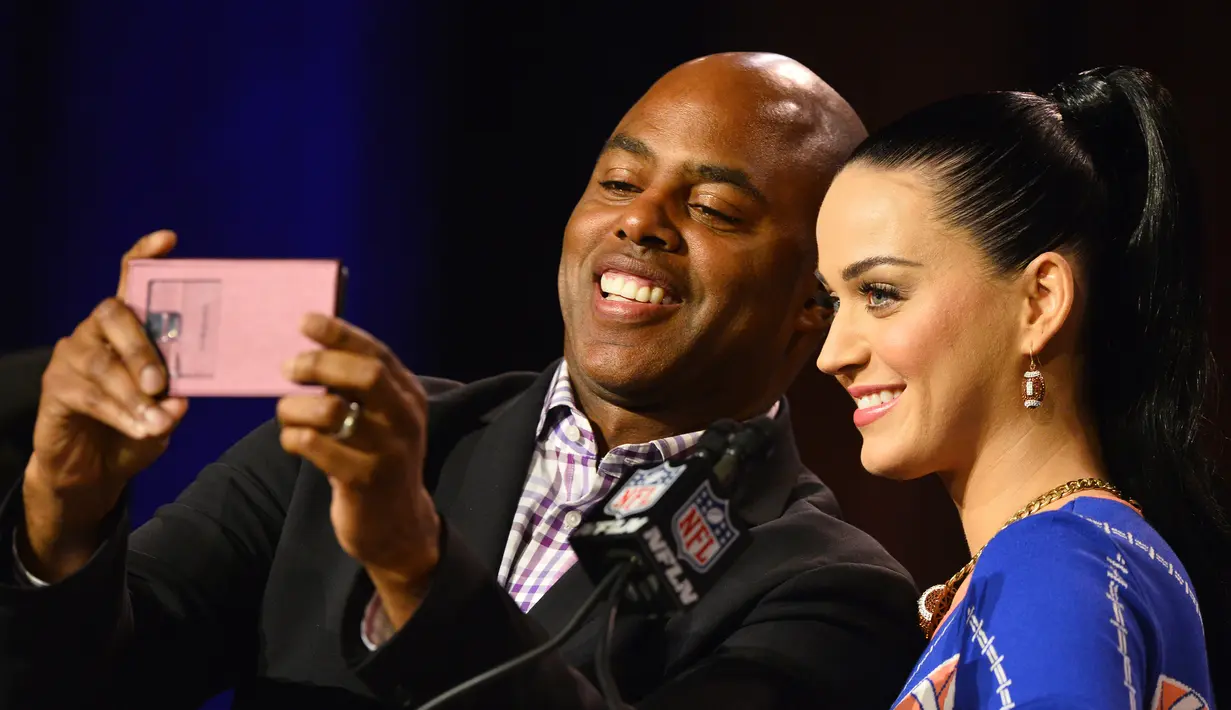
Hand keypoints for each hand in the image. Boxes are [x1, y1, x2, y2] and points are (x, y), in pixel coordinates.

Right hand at [22, 230, 188, 581]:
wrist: (93, 472)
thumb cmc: (136, 429)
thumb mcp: (166, 412)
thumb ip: (176, 400)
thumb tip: (182, 398)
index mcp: (127, 329)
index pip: (131, 282)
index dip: (145, 256)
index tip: (168, 240)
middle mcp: (95, 332)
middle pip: (114, 315)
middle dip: (142, 348)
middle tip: (162, 383)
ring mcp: (71, 357)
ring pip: (102, 364)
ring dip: (134, 396)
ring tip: (159, 422)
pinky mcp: (55, 388)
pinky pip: (88, 395)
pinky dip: (120, 414)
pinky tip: (140, 429)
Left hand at [277, 314, 437, 625]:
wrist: (397, 526)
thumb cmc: (377, 461)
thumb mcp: (381, 420)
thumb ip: (359, 388)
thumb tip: (312, 349)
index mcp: (408, 396)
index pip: (376, 353)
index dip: (340, 333)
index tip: (305, 322)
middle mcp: (404, 419)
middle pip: (363, 375)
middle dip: (319, 364)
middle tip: (289, 369)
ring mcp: (387, 450)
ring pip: (332, 411)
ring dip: (296, 407)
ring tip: (287, 415)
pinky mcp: (364, 480)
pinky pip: (316, 447)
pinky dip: (294, 438)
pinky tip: (294, 442)